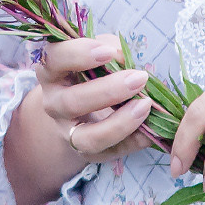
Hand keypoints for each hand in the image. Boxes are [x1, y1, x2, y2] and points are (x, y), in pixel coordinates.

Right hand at [3, 34, 155, 204]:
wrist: (79, 109)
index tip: (108, 52)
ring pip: (87, 137)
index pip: (54, 59)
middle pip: (72, 102)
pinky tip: (153, 129)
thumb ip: (110, 51)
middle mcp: (53, 103)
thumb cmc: (91, 71)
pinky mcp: (87, 153)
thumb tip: (125, 59)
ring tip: (146, 105)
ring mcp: (68, 132)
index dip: (79, 54)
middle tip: (139, 78)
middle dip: (108, 90)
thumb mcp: (97, 53)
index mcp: (52, 71)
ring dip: (120, 122)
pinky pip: (111, 152)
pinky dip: (134, 141)